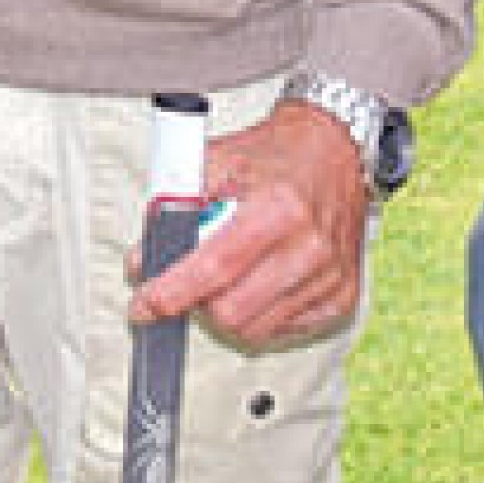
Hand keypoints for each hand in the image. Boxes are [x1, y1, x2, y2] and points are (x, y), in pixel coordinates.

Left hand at [130, 100, 370, 348]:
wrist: (334, 151)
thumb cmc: (277, 156)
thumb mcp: (218, 162)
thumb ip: (174, 208)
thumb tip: (141, 260)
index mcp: (278, 208)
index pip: (214, 268)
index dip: (171, 293)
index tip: (143, 306)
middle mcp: (310, 247)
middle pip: (232, 312)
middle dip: (198, 303)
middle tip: (189, 282)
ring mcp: (329, 277)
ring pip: (255, 329)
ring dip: (227, 311)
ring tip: (227, 277)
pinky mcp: (342, 297)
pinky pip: (282, 331)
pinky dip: (259, 315)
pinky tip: (258, 283)